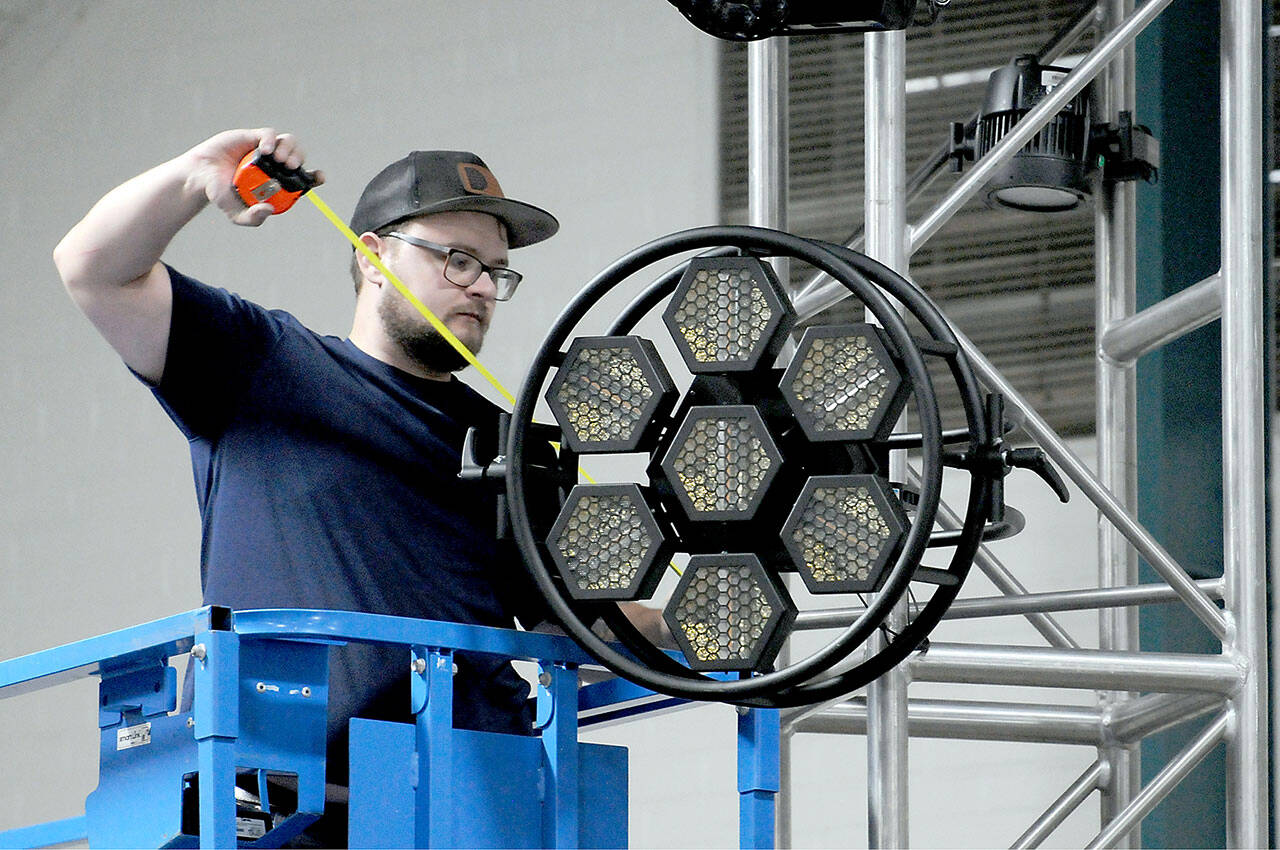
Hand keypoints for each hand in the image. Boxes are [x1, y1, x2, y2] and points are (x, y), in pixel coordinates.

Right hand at [181, 128, 324, 225]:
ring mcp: (264, 151)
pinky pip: (269, 134)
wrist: (200, 177)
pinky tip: (264, 150)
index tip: (319, 178)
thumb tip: (269, 209)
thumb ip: (253, 217)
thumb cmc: (220, 194)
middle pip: (298, 156)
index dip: (314, 177)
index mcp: (277, 182)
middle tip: (290, 167)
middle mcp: (274, 165)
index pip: (302, 178)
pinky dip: (271, 140)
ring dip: (289, 148)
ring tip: (279, 161)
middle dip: (299, 159)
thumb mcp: (237, 213)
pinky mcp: (252, 138)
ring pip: (288, 142)